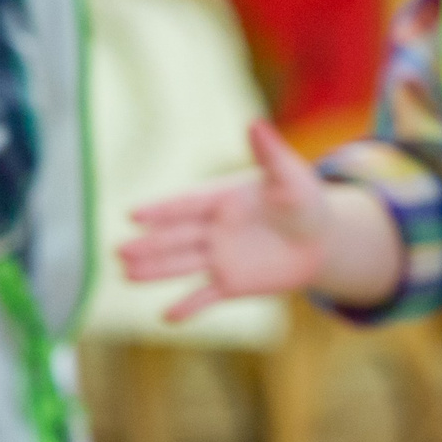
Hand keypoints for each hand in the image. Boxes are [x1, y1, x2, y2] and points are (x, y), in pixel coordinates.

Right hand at [118, 120, 333, 320]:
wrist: (321, 240)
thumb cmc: (305, 201)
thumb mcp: (290, 176)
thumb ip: (270, 154)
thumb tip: (255, 123)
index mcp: (222, 199)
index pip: (186, 205)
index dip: (162, 210)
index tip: (134, 214)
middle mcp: (214, 228)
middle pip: (177, 237)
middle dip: (150, 245)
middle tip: (119, 251)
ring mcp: (220, 258)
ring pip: (183, 265)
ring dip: (156, 271)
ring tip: (125, 274)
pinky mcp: (232, 284)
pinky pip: (206, 297)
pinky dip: (188, 307)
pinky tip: (166, 318)